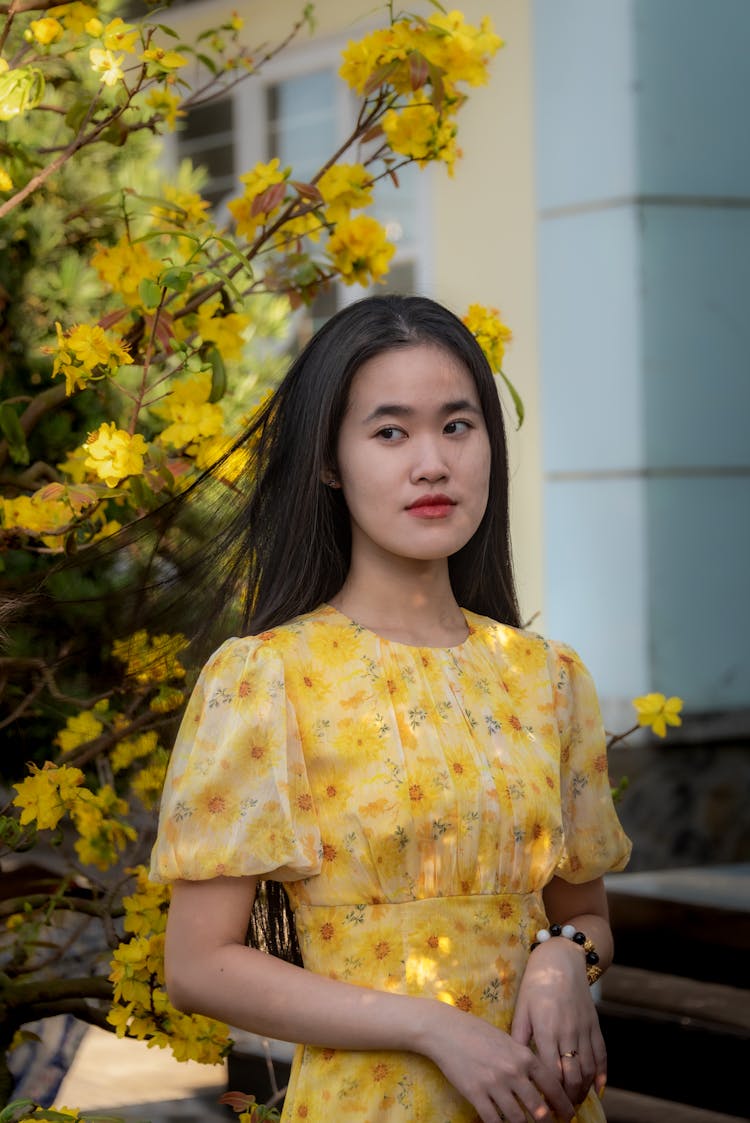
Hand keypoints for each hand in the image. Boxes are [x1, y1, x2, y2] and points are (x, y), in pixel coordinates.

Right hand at [418, 1000, 575, 1122]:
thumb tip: (539, 1079)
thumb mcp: (506, 1039)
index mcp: (523, 1055)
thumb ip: (523, 1058)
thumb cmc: (476, 1031)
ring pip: (518, 1119)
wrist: (446, 1030)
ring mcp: (494, 1084)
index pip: (552, 1085)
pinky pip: (494, 1120)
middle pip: (538, 1108)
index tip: (568, 1115)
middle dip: (548, 1122)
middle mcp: (512, 1071)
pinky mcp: (475, 1094)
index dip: (563, 1104)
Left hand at [511, 938, 606, 1106]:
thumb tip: (514, 1063)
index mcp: (547, 1029)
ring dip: (583, 1091)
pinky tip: (598, 1089)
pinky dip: (602, 1074)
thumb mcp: (522, 1008)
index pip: (550, 1072)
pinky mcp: (595, 1025)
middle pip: (572, 1076)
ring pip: (588, 1069)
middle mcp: (568, 1032)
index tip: (545, 1109)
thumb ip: (520, 1036)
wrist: (562, 959)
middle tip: (561, 1114)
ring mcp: (584, 1029)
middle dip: (567, 1099)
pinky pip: (601, 1054)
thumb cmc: (536, 983)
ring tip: (575, 1104)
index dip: (549, 1094)